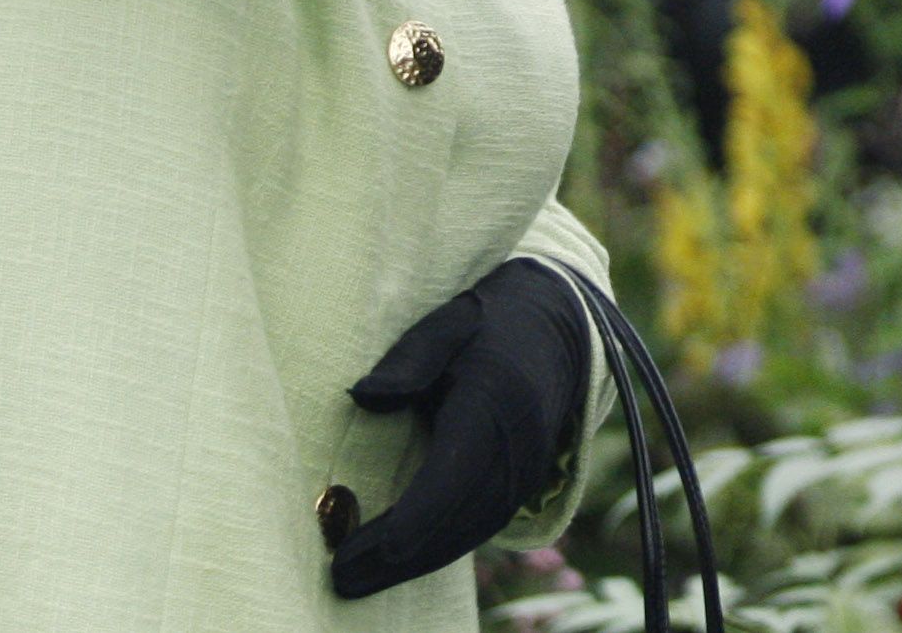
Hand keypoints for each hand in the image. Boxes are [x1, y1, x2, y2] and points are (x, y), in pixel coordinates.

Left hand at [328, 258, 591, 599]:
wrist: (559, 329)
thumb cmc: (489, 325)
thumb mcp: (448, 324)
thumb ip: (408, 359)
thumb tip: (363, 397)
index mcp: (496, 403)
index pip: (454, 474)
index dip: (415, 518)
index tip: (374, 546)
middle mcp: (517, 448)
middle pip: (458, 519)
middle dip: (400, 556)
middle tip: (342, 576)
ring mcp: (525, 471)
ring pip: (469, 533)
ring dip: (415, 563)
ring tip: (358, 578)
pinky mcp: (522, 485)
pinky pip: (479, 528)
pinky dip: (438, 549)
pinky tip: (398, 561)